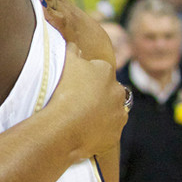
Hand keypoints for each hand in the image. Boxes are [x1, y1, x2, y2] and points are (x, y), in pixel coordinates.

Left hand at [12, 0, 114, 66]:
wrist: (98, 57)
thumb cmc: (69, 40)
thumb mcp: (50, 21)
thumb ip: (38, 11)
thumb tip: (20, 2)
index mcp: (52, 2)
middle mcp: (59, 5)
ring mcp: (66, 17)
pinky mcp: (72, 32)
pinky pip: (60, 22)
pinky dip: (51, 13)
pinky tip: (42, 6)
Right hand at [49, 42, 126, 159]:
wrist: (64, 125)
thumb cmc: (64, 90)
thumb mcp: (65, 61)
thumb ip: (72, 50)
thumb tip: (74, 45)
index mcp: (106, 71)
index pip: (100, 70)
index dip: (87, 76)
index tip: (75, 83)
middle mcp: (118, 92)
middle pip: (110, 91)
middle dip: (99, 94)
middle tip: (79, 100)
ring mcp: (118, 115)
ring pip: (112, 112)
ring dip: (101, 113)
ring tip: (80, 118)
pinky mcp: (114, 135)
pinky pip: (107, 132)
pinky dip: (99, 132)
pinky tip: (83, 132)